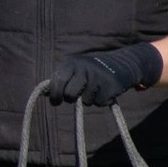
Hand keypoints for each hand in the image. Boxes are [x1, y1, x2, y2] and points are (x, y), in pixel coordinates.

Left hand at [46, 43, 162, 105]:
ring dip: (88, 99)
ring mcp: (97, 77)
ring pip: (85, 101)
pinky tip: (105, 91)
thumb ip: (63, 79)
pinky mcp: (110, 86)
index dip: (54, 94)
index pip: (58, 80)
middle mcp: (84, 69)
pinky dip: (101, 100)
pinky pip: (99, 102)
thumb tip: (45, 92)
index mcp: (73, 64)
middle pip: (69, 94)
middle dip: (70, 99)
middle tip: (74, 98)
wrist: (122, 64)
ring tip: (95, 89)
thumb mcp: (77, 69)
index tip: (55, 102)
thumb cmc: (92, 71)